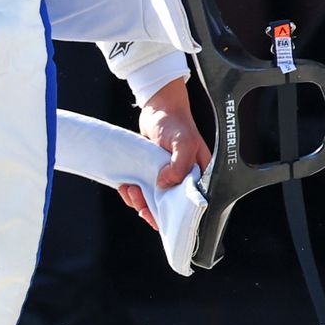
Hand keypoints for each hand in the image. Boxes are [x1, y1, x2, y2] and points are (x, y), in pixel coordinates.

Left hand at [118, 77, 210, 228]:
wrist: (158, 108)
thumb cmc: (176, 122)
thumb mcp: (183, 143)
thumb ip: (179, 166)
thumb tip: (165, 185)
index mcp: (198, 177)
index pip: (190, 206)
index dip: (174, 217)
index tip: (157, 216)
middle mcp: (183, 180)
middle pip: (169, 209)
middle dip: (151, 211)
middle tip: (139, 202)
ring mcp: (166, 178)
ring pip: (152, 202)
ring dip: (138, 202)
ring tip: (130, 189)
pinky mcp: (151, 174)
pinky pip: (141, 192)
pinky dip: (132, 194)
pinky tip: (126, 186)